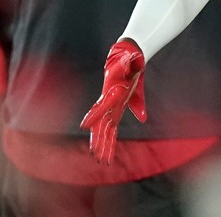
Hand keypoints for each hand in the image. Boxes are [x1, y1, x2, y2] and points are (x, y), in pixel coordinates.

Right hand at [80, 41, 146, 162]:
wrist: (127, 60)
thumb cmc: (129, 61)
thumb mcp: (132, 62)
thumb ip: (132, 63)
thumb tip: (136, 59)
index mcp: (112, 93)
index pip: (101, 106)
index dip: (93, 115)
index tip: (83, 126)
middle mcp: (110, 103)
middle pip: (101, 124)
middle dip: (98, 139)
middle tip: (95, 154)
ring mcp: (113, 108)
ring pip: (106, 130)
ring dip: (104, 145)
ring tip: (102, 161)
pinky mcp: (118, 111)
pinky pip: (113, 130)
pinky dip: (111, 142)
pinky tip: (108, 155)